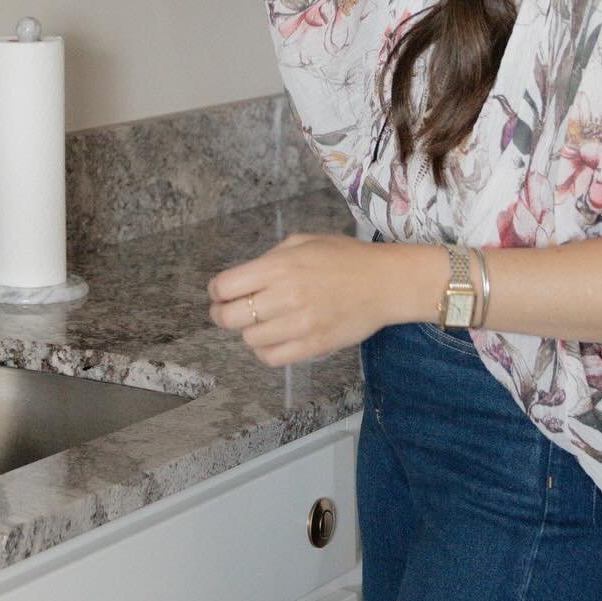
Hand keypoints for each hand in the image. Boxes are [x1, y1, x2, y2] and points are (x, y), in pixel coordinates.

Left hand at [208, 233, 443, 365]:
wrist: (385, 283)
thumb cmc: (344, 257)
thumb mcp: (303, 242)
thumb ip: (270, 258)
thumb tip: (243, 278)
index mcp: (279, 266)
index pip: (224, 287)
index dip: (216, 291)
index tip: (220, 293)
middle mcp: (285, 295)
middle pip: (230, 317)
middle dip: (222, 314)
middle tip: (228, 312)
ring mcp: (300, 324)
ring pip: (249, 339)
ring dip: (248, 332)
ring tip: (259, 323)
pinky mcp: (314, 346)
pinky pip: (272, 358)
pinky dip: (265, 351)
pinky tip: (272, 339)